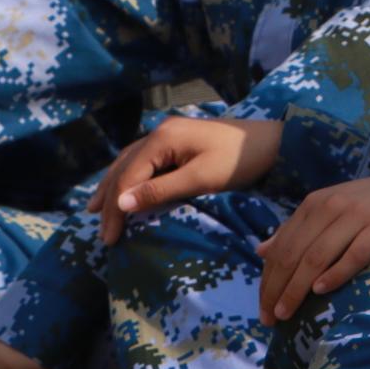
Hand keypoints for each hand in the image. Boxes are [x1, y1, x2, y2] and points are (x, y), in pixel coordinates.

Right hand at [93, 116, 281, 244]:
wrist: (273, 141)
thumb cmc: (240, 161)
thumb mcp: (200, 179)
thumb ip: (160, 191)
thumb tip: (120, 203)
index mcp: (161, 138)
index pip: (128, 177)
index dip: (115, 208)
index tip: (109, 237)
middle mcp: (159, 132)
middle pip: (124, 168)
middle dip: (110, 200)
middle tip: (101, 231)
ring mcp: (168, 134)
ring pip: (130, 162)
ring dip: (114, 186)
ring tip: (96, 208)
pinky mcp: (178, 140)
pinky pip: (144, 160)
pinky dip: (130, 176)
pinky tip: (124, 188)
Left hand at [257, 170, 369, 323]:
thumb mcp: (331, 210)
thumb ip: (297, 229)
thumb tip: (260, 251)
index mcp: (314, 204)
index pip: (282, 248)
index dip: (268, 280)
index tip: (262, 310)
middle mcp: (331, 206)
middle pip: (294, 254)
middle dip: (277, 289)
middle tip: (270, 319)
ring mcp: (358, 215)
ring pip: (317, 256)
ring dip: (297, 287)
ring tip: (286, 312)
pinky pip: (355, 253)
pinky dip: (336, 272)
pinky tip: (321, 290)